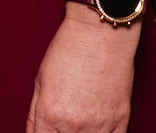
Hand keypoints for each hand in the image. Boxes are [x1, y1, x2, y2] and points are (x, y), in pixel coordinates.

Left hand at [26, 9, 137, 132]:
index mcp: (50, 114)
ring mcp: (99, 125)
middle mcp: (73, 125)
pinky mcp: (121, 120)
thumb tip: (34, 132)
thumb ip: (35, 114)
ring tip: (80, 124)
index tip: (47, 131)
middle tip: (63, 125)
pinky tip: (97, 129)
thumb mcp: (40, 80)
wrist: (100, 32)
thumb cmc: (69, 49)